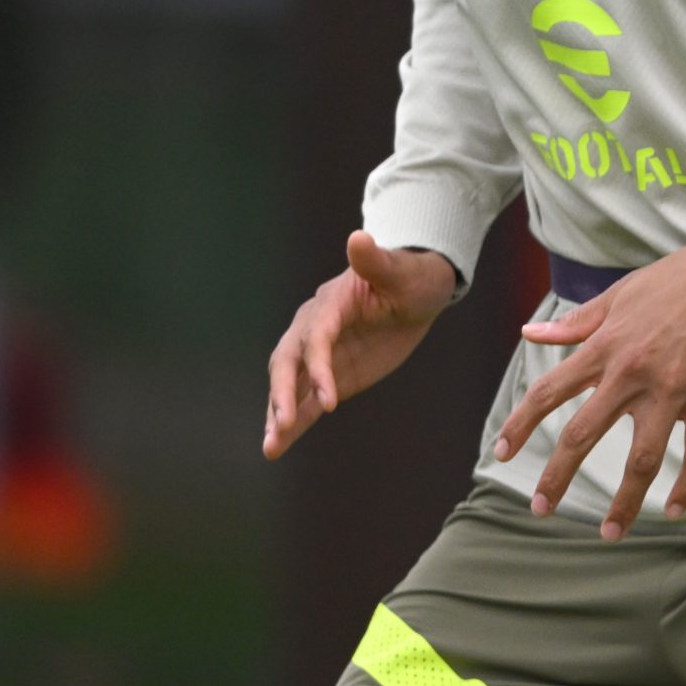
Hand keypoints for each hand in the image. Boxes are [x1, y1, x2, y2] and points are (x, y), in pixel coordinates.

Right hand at [263, 231, 458, 458]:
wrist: (415, 293)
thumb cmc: (410, 275)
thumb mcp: (400, 269)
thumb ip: (376, 260)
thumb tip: (359, 237)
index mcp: (330, 305)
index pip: (317, 338)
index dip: (318, 366)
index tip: (329, 398)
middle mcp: (314, 331)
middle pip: (289, 363)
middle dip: (283, 394)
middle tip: (284, 424)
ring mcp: (319, 358)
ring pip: (289, 387)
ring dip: (278, 416)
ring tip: (270, 447)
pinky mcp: (327, 378)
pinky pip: (305, 404)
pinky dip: (291, 425)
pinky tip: (276, 448)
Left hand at [491, 214, 685, 539]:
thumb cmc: (677, 278)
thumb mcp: (619, 295)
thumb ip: (575, 324)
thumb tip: (529, 334)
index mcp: (606, 346)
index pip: (549, 391)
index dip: (519, 424)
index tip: (500, 454)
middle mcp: (632, 372)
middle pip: (583, 435)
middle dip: (557, 477)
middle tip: (540, 508)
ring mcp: (673, 388)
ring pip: (642, 459)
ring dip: (624, 503)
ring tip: (611, 532)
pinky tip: (676, 509)